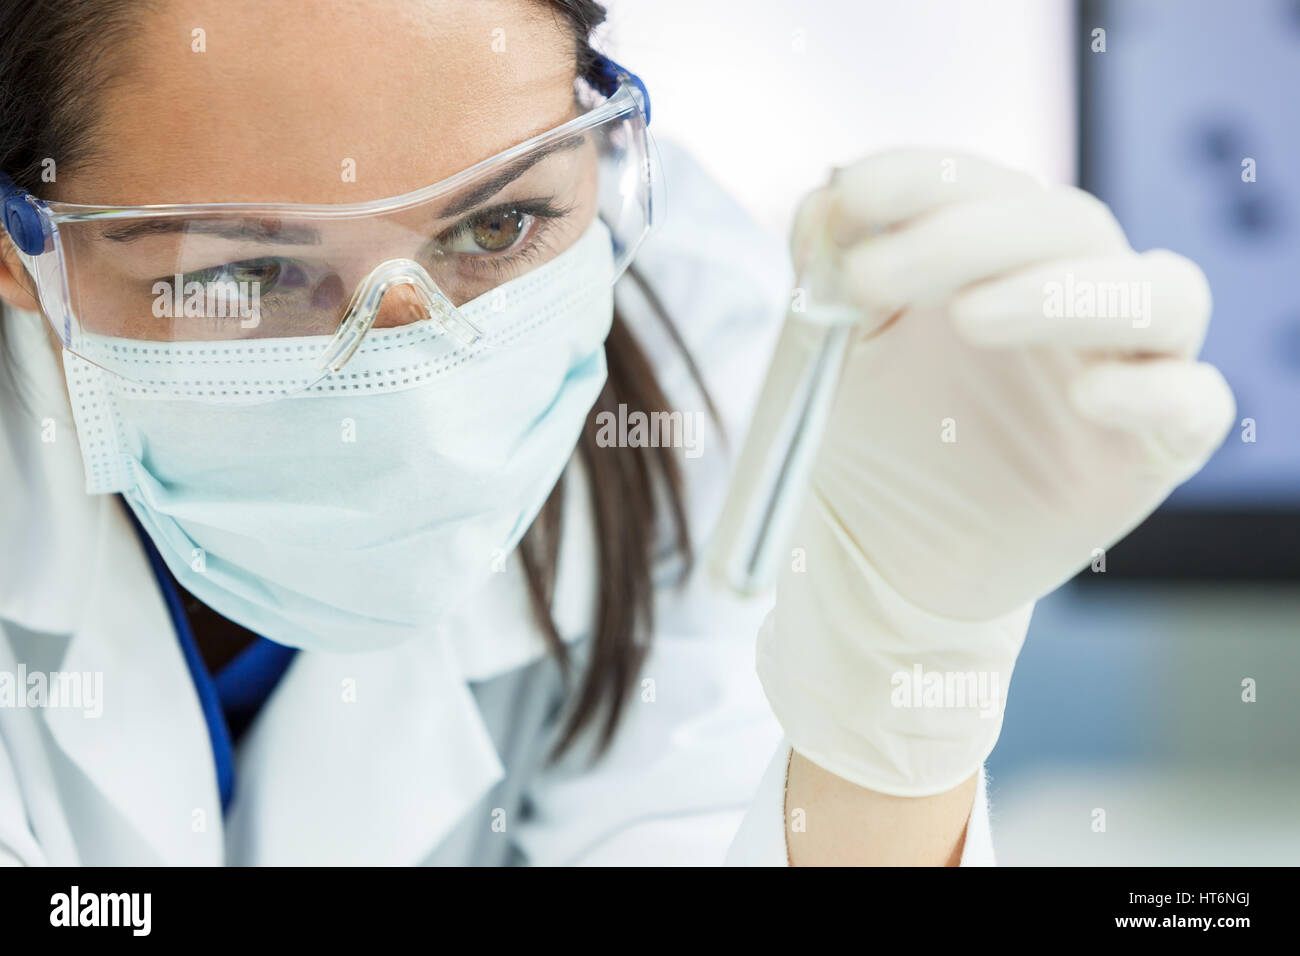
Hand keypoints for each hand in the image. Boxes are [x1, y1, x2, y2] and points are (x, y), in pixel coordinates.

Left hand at [757, 150, 1234, 795]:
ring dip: (1066, 291)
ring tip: (970, 317)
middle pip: (1070, 226)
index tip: (852, 192)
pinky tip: (1087, 396)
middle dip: (969, 235)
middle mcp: (1073, 299)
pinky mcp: (1151, 452)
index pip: (989, 188)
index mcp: (999, 259)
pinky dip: (1153, 392)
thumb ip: (830, 275)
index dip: (926, 179)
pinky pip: (1195, 403)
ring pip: (1160, 296)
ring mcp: (1124, 370)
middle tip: (871, 275)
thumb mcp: (834, 350)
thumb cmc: (870, 439)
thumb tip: (823, 200)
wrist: (880, 553)